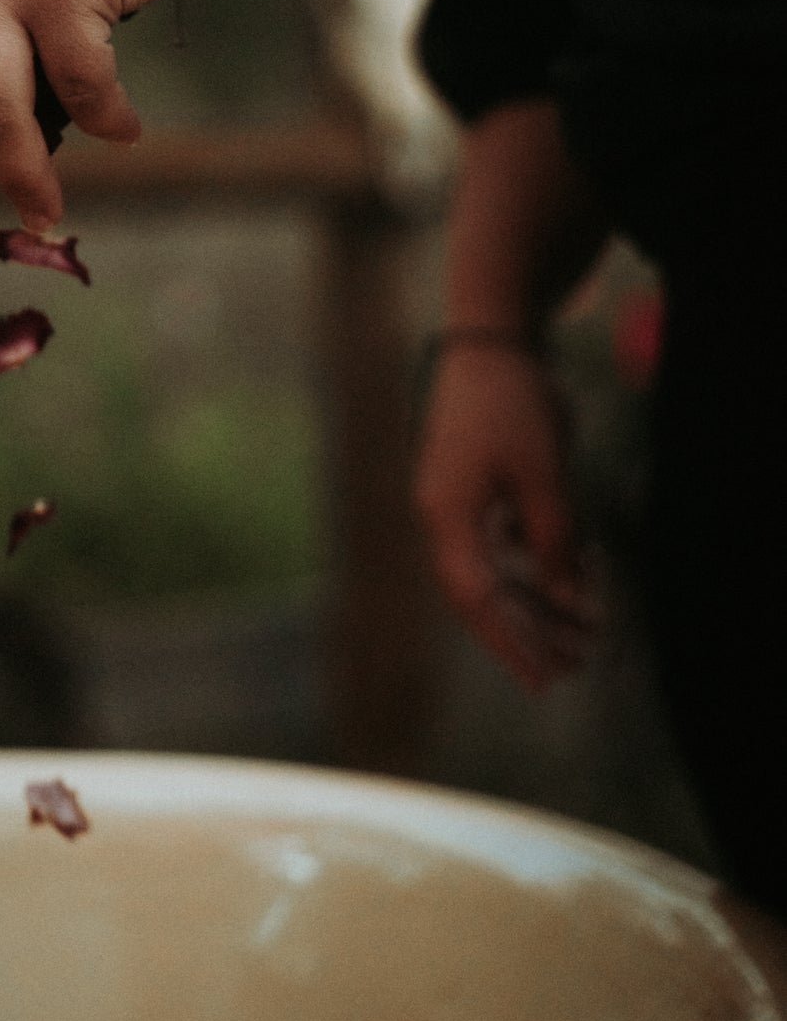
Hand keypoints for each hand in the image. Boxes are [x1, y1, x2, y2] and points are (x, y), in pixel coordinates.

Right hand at [413, 342, 599, 691]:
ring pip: (492, 569)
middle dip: (524, 633)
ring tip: (579, 634)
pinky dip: (532, 566)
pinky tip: (568, 579)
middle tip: (569, 670)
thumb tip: (563, 596)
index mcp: (447, 516)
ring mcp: (453, 499)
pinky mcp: (470, 485)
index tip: (543, 680)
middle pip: (479, 592)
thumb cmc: (510, 403)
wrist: (487, 340)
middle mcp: (442, 515)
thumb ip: (552, 537)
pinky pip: (499, 542)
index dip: (510, 643)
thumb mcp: (542, 472)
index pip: (476, 599)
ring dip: (533, 603)